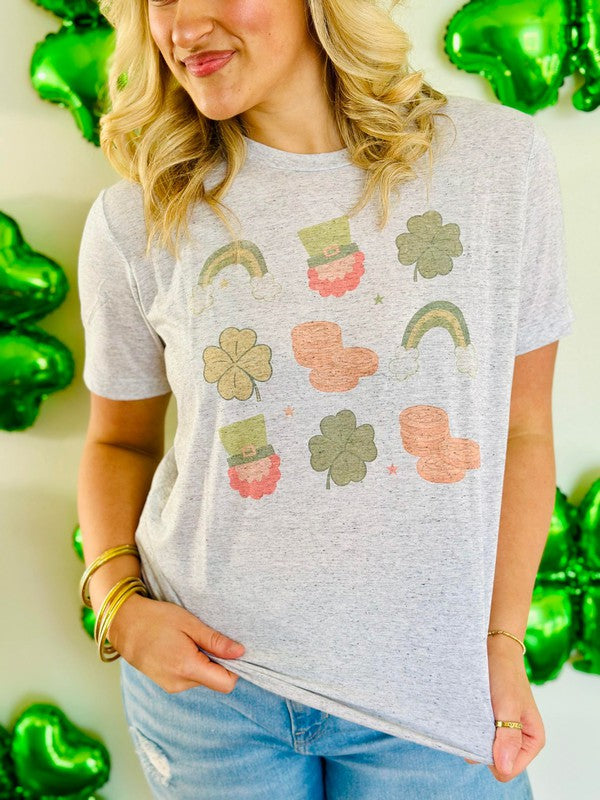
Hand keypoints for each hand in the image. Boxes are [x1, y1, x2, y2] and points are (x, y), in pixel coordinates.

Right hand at [106, 592, 245, 693]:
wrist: (123, 624)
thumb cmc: (156, 619)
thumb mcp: (189, 623)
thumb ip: (215, 641)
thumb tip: (241, 652)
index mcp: (187, 667)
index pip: (226, 683)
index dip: (234, 667)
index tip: (228, 649)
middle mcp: (179, 683)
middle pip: (214, 681)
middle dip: (217, 662)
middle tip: (204, 638)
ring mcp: (170, 686)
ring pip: (202, 679)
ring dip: (203, 663)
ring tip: (188, 641)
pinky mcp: (165, 684)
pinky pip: (189, 678)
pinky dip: (191, 665)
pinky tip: (180, 647)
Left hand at [463, 637, 544, 781]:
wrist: (494, 647)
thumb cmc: (505, 672)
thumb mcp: (508, 704)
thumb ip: (508, 736)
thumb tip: (503, 767)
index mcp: (532, 740)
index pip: (508, 769)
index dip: (492, 756)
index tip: (484, 731)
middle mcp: (518, 740)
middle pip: (493, 762)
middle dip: (481, 746)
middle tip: (475, 719)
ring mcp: (502, 731)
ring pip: (482, 749)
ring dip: (472, 735)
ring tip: (471, 712)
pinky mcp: (489, 721)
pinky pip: (475, 735)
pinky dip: (468, 727)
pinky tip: (466, 712)